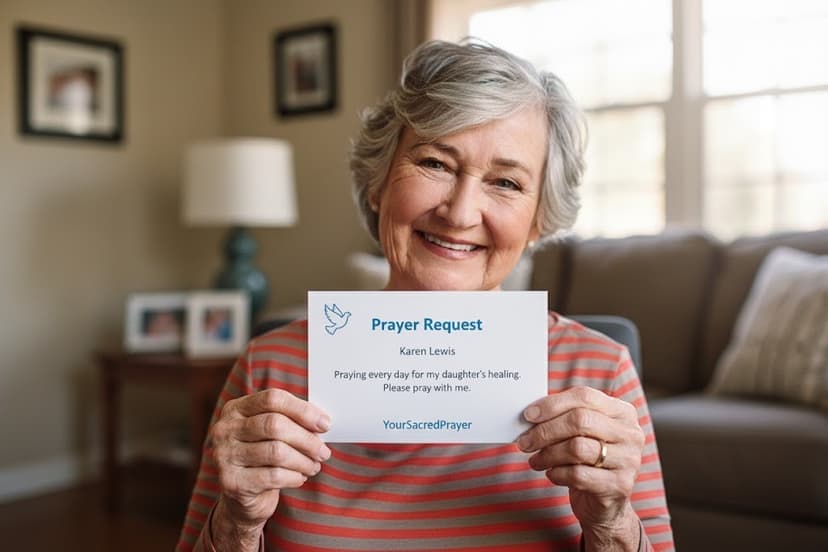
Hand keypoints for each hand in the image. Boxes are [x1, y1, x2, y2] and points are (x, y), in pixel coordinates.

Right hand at [210, 389, 331, 531]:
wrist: (240, 497)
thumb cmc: (262, 458)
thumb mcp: (271, 434)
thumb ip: (290, 421)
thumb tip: (322, 422)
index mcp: (236, 408)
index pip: (273, 399)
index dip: (302, 410)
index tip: (324, 424)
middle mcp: (225, 429)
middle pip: (275, 425)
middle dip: (306, 439)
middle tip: (324, 451)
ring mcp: (225, 455)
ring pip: (276, 452)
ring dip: (303, 460)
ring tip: (314, 466)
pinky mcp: (232, 482)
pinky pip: (273, 476)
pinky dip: (294, 477)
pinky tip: (300, 478)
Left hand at [517, 386, 644, 533]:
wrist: (607, 502)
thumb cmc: (590, 460)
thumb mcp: (584, 433)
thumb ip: (565, 417)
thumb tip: (531, 413)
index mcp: (622, 411)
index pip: (584, 396)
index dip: (552, 404)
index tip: (528, 415)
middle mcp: (630, 433)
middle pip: (580, 421)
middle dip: (545, 431)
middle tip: (524, 441)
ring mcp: (629, 460)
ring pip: (577, 448)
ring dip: (548, 454)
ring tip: (535, 460)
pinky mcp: (620, 485)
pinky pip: (578, 475)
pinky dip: (557, 473)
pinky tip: (551, 473)